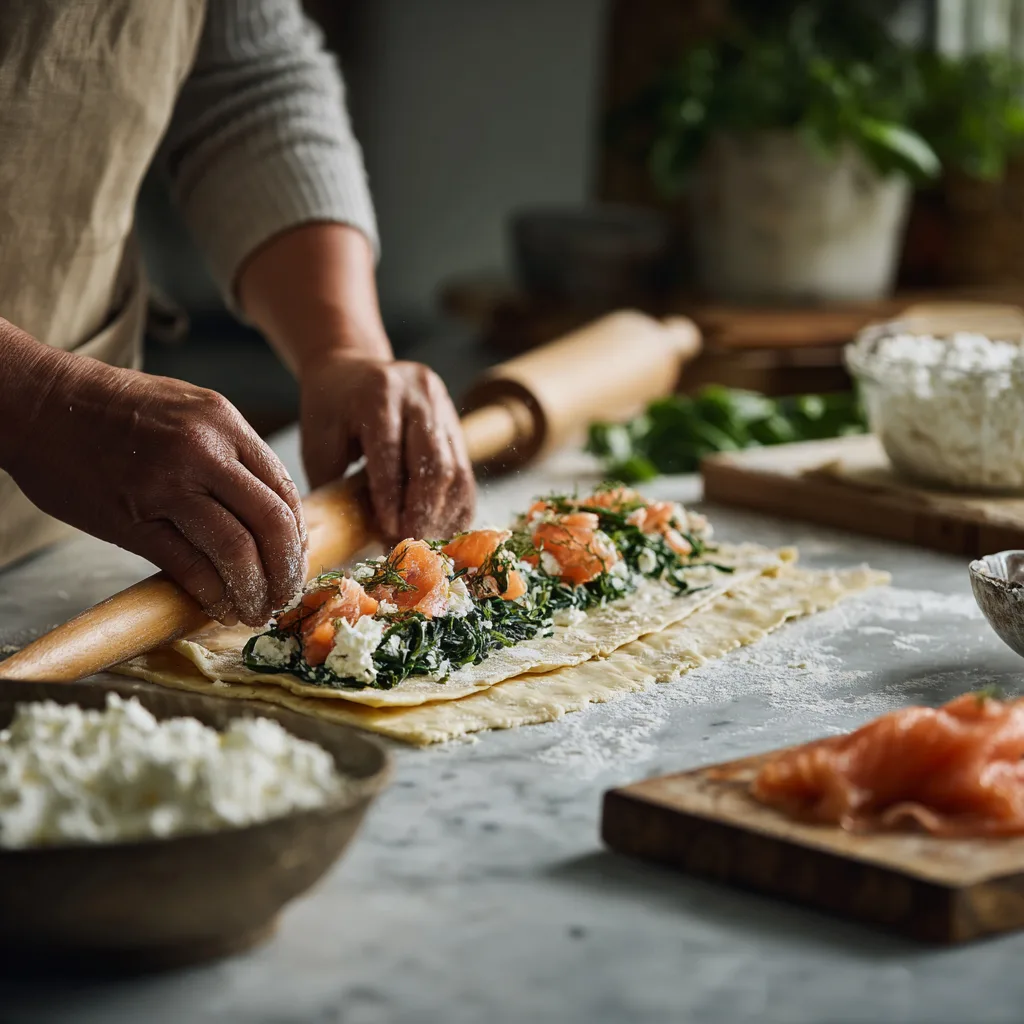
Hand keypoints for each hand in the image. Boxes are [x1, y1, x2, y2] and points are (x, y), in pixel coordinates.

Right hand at [2, 349, 306, 626]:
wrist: (42, 402)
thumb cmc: (117, 409)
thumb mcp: (189, 409)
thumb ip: (230, 453)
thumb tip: (270, 508)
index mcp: (223, 422)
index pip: (284, 489)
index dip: (297, 535)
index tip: (297, 560)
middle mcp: (203, 451)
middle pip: (271, 523)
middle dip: (286, 570)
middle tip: (285, 596)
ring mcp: (166, 485)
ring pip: (235, 549)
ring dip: (254, 589)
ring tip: (256, 609)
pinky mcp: (131, 518)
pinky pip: (187, 566)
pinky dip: (211, 593)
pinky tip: (219, 606)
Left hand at [299, 351, 474, 539]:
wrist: (352, 370)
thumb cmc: (330, 410)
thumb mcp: (319, 439)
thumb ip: (332, 481)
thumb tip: (344, 536)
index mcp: (378, 392)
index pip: (390, 452)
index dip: (391, 496)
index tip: (388, 530)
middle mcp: (418, 394)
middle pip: (433, 460)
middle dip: (423, 510)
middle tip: (409, 543)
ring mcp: (442, 406)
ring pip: (455, 468)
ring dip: (442, 512)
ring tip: (425, 541)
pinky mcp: (455, 422)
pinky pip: (464, 471)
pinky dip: (455, 505)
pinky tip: (442, 528)